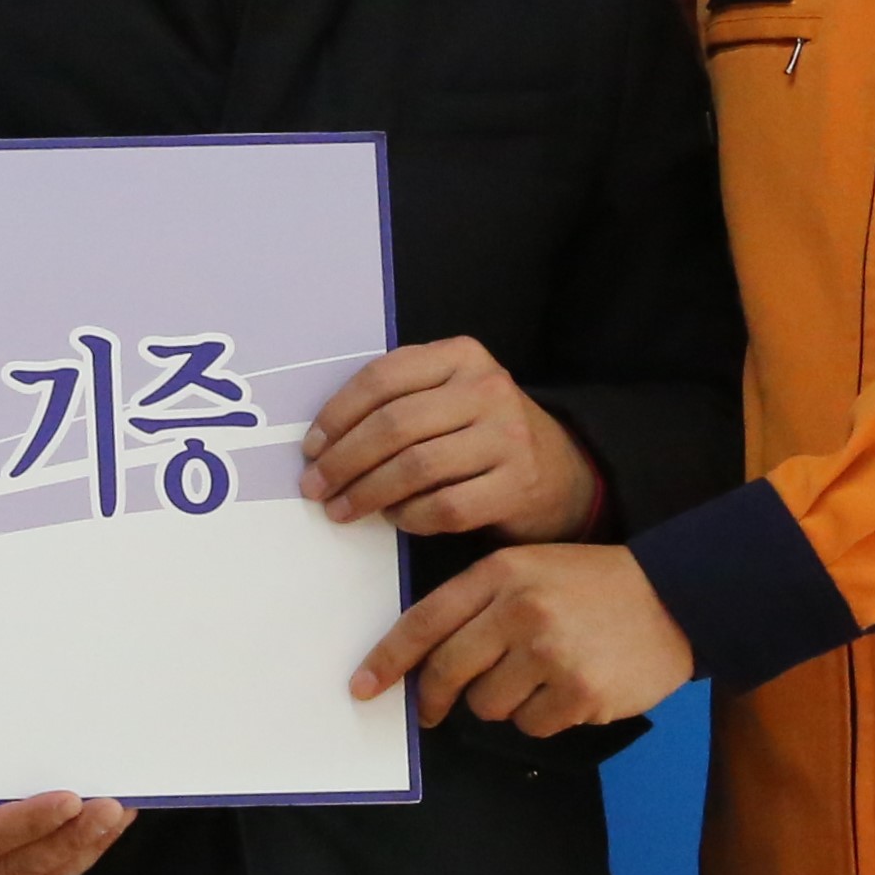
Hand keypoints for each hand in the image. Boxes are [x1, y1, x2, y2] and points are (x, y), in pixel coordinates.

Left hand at [301, 338, 606, 540]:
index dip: (337, 414)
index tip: (310, 448)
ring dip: (367, 493)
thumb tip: (322, 444)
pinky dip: (409, 517)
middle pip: (394, 425)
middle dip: (343, 461)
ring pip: (415, 467)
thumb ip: (398, 401)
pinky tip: (395, 519)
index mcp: (461, 355)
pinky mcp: (518, 485)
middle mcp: (488, 389)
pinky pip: (445, 506)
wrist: (563, 472)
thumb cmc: (484, 434)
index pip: (383, 378)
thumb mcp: (449, 395)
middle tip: (315, 487)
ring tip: (342, 509)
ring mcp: (508, 437)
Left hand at [351, 543, 693, 737]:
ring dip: (499, 701)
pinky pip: (531, 725)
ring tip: (535, 676)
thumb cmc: (589, 586)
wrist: (674, 597)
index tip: (363, 687)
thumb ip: (475, 605)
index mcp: (500, 574)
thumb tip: (422, 661)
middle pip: (448, 671)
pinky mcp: (580, 693)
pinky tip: (568, 688)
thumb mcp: (528, 569)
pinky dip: (540, 715)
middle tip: (430, 709)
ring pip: (487, 704)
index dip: (388, 659)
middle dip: (433, 697)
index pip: (425, 621)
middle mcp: (521, 611)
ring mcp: (552, 654)